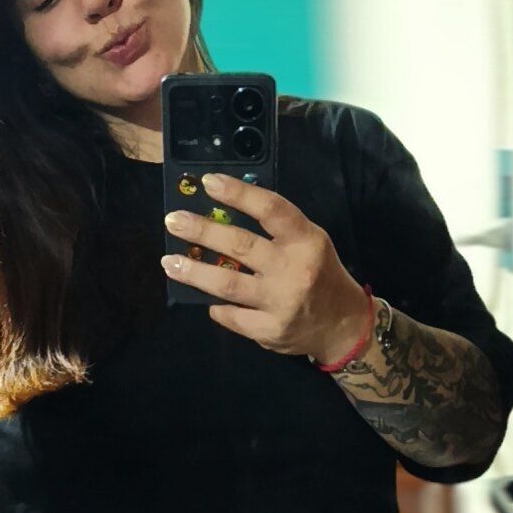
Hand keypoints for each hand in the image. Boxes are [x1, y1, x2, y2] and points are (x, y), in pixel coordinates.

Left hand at [161, 173, 368, 365]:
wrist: (342, 325)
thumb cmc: (320, 274)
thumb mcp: (309, 242)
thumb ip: (275, 229)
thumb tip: (222, 214)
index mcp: (305, 240)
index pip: (270, 208)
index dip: (238, 193)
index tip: (207, 182)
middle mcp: (294, 269)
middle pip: (240, 246)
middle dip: (202, 231)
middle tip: (174, 221)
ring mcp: (281, 302)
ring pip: (228, 284)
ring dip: (194, 272)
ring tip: (170, 262)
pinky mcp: (270, 330)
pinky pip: (232, 317)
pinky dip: (216, 306)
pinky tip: (205, 298)